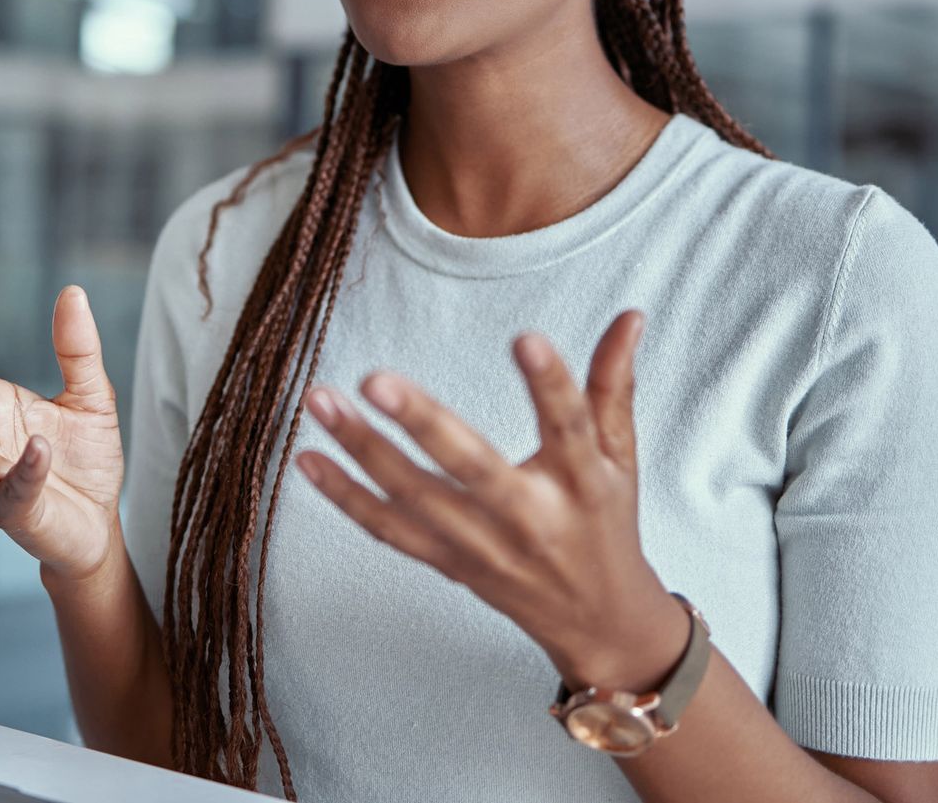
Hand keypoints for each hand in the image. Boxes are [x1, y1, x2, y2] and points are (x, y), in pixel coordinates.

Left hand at [293, 309, 679, 687]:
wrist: (595, 622)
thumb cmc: (605, 523)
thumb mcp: (620, 457)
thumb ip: (613, 386)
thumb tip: (630, 316)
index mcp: (582, 484)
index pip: (569, 427)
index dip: (550, 384)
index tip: (525, 338)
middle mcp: (527, 519)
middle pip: (472, 468)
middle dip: (422, 424)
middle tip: (375, 378)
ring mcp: (482, 546)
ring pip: (414, 499)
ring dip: (362, 450)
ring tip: (321, 399)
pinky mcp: (448, 563)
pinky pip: (389, 531)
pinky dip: (346, 498)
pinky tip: (307, 458)